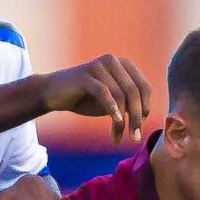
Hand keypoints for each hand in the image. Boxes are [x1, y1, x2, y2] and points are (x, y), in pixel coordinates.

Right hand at [36, 53, 153, 143]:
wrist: (54, 94)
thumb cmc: (84, 98)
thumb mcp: (111, 101)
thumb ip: (127, 103)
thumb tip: (144, 116)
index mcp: (123, 65)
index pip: (144, 88)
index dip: (145, 109)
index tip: (139, 127)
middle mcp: (114, 61)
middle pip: (134, 91)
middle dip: (136, 117)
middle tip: (134, 137)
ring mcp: (99, 66)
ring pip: (121, 95)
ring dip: (122, 120)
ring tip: (118, 136)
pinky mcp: (86, 75)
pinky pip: (105, 93)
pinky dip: (112, 111)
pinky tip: (115, 124)